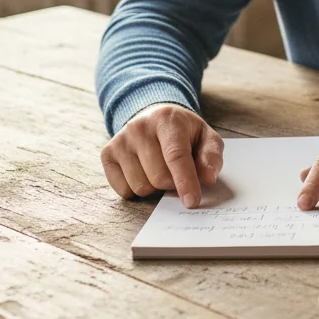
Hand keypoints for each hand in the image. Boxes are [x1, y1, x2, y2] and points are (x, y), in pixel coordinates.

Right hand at [100, 103, 223, 208]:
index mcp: (167, 119)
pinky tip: (143, 171)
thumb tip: (208, 179)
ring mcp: (120, 140)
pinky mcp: (107, 153)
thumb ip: (211, 157)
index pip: (176, 156)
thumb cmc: (183, 132)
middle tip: (177, 173)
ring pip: (140, 187)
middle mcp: (140, 127)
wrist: (153, 116)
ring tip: (159, 168)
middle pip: (158, 177)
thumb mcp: (205, 137)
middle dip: (172, 184)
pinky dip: (136, 190)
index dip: (185, 181)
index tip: (192, 202)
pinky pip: (123, 190)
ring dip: (155, 188)